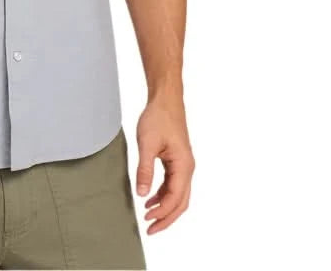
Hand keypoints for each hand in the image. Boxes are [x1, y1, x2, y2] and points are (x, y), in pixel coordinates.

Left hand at [135, 95, 194, 234]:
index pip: (175, 198)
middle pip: (181, 202)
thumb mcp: (146, 144)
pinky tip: (150, 198)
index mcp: (183, 166)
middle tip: (150, 229)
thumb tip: (143, 194)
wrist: (165, 101)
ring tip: (148, 216)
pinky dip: (163, 194)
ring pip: (178, 195)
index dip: (162, 213)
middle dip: (166, 217)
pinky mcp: (177, 161)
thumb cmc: (158, 118)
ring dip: (165, 207)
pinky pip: (173, 184)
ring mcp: (183, 165)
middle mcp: (187, 168)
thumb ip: (145, 170)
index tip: (147, 220)